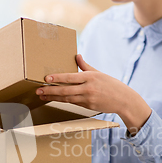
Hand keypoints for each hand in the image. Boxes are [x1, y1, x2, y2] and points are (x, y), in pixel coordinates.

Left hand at [35, 54, 151, 134]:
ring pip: (66, 98)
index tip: (46, 78)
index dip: (57, 78)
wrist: (123, 99)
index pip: (70, 77)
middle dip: (50, 90)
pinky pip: (72, 103)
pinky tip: (54, 99)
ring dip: (53, 97)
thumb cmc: (110, 84)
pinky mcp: (88, 106)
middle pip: (65, 90)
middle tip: (38, 90)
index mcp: (90, 77)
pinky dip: (62, 101)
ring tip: (42, 96)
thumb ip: (85, 66)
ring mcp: (87, 98)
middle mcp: (88, 88)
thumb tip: (77, 55)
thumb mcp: (98, 73)